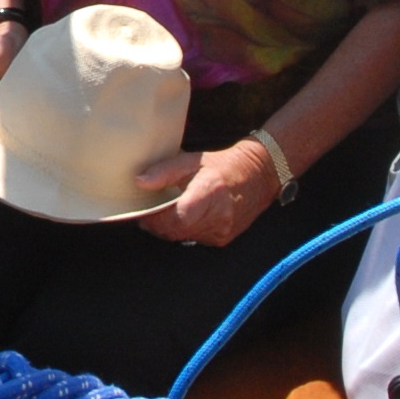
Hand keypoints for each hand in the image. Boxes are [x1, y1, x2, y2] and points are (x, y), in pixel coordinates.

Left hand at [136, 138, 284, 248]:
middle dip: (158, 224)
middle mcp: (218, 216)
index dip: (155, 218)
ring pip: (183, 237)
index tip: (144, 210)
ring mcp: (222, 230)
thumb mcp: (193, 160)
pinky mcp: (223, 239)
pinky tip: (188, 216)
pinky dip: (185, 230)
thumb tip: (140, 182)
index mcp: (209, 193)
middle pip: (175, 231)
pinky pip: (195, 239)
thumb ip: (165, 171)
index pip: (175, 218)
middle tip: (151, 210)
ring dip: (171, 228)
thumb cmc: (224, 165)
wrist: (259, 176)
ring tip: (169, 210)